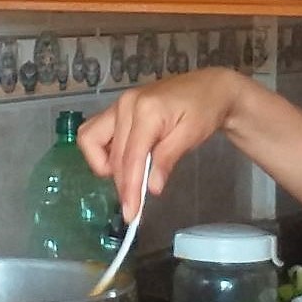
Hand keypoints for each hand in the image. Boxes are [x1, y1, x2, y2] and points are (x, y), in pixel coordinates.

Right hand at [79, 69, 248, 220]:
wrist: (209, 88)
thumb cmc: (204, 110)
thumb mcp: (191, 136)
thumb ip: (167, 159)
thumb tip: (152, 188)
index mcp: (146, 110)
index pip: (131, 156)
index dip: (129, 187)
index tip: (130, 213)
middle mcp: (125, 105)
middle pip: (113, 155)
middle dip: (122, 183)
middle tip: (134, 204)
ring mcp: (118, 105)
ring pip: (92, 140)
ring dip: (107, 166)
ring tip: (130, 177)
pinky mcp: (117, 109)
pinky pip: (96, 132)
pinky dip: (104, 152)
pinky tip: (125, 162)